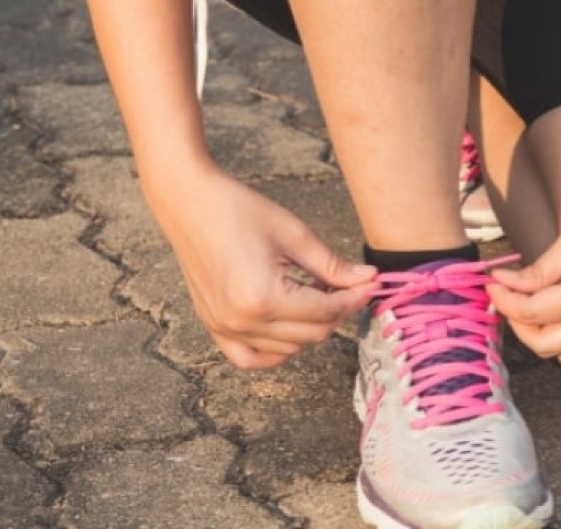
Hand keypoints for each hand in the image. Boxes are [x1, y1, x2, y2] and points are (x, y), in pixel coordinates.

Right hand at [145, 160, 377, 368]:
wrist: (189, 202)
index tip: (372, 284)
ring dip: (311, 328)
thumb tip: (368, 279)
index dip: (355, 298)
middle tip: (349, 285)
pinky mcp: (213, 325)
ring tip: (315, 294)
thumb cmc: (239, 210)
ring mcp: (224, 328)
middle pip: (312, 334)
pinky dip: (276, 350)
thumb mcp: (295, 235)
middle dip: (338, 312)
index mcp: (263, 297)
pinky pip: (250, 358)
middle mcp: (242, 321)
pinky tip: (290, 327)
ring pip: (288, 349)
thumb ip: (332, 266)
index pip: (326, 311)